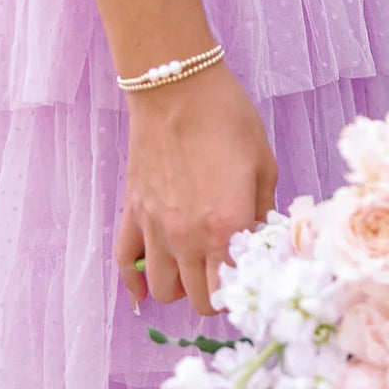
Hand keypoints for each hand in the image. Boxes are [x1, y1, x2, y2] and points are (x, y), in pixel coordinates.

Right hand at [115, 63, 277, 314]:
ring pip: (162, 290)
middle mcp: (187, 237)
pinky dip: (134, 280)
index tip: (250, 278)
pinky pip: (124, 263)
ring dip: (181, 288)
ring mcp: (154, 229)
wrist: (177, 88)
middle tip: (227, 274)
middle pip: (198, 300)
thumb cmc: (228, 120)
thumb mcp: (264, 165)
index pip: (230, 291)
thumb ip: (264, 213)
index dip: (243, 291)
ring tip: (195, 268)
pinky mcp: (131, 213)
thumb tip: (263, 242)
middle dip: (216, 296)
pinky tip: (145, 286)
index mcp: (225, 227)